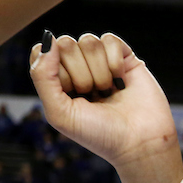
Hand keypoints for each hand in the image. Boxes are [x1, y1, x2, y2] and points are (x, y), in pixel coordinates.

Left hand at [29, 32, 177, 166]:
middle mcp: (79, 68)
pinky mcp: (125, 57)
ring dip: (99, 71)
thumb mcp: (60, 113)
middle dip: (80, 75)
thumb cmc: (100, 135)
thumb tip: (49, 38)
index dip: (56, 73)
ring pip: (88, 41)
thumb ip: (42, 76)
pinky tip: (121, 81)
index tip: (71, 96)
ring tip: (109, 92)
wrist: (140, 143)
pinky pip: (109, 39)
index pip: (43, 52)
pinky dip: (114, 62)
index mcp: (59, 81)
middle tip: (94, 96)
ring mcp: (102, 61)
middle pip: (66, 44)